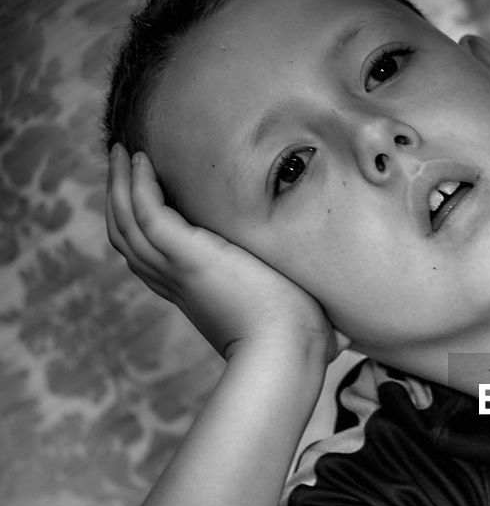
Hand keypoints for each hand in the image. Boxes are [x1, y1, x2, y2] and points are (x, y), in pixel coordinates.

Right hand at [106, 146, 345, 362]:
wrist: (288, 353)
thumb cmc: (300, 343)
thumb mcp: (298, 320)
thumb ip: (314, 317)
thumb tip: (354, 336)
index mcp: (197, 293)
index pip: (154, 257)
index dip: (143, 226)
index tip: (147, 197)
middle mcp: (178, 282)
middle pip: (129, 236)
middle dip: (120, 197)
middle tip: (121, 162)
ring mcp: (179, 270)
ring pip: (127, 222)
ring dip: (119, 184)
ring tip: (119, 152)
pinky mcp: (188, 258)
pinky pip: (147, 214)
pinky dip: (137, 187)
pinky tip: (139, 161)